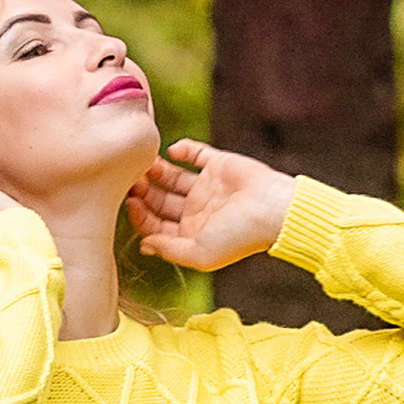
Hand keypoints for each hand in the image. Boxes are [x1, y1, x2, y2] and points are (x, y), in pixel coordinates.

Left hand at [126, 141, 295, 273]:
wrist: (273, 210)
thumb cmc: (239, 237)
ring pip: (172, 177)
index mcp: (192, 233)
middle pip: (160, 200)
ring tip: (145, 166)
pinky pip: (195, 154)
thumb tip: (144, 246)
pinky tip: (172, 151)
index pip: (156, 225)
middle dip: (144, 193)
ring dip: (157, 171)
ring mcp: (208, 186)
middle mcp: (197, 210)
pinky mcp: (219, 164)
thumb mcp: (199, 254)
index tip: (130, 203)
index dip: (140, 216)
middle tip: (132, 182)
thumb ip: (169, 250)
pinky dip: (182, 149)